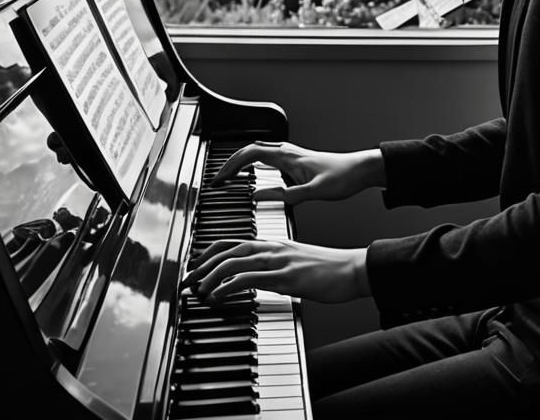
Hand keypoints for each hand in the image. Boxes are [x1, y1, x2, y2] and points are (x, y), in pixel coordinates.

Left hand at [182, 237, 369, 303]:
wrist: (352, 268)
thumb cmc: (328, 269)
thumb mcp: (296, 263)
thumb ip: (275, 267)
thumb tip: (257, 278)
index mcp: (273, 243)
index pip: (234, 241)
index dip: (210, 251)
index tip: (196, 264)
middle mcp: (271, 247)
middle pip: (227, 249)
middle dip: (202, 264)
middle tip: (187, 278)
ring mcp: (277, 261)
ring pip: (233, 261)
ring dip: (210, 276)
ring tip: (197, 289)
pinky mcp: (284, 276)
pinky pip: (248, 278)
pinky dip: (228, 287)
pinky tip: (218, 297)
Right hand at [212, 141, 383, 206]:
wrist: (359, 170)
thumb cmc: (341, 178)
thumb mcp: (313, 192)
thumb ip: (286, 195)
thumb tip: (257, 198)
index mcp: (287, 156)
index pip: (250, 154)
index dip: (231, 165)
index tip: (219, 179)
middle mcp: (286, 151)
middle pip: (249, 150)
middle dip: (230, 163)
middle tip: (217, 180)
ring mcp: (290, 154)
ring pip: (257, 152)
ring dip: (240, 162)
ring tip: (228, 178)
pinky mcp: (294, 161)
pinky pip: (266, 157)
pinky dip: (252, 165)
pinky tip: (251, 177)